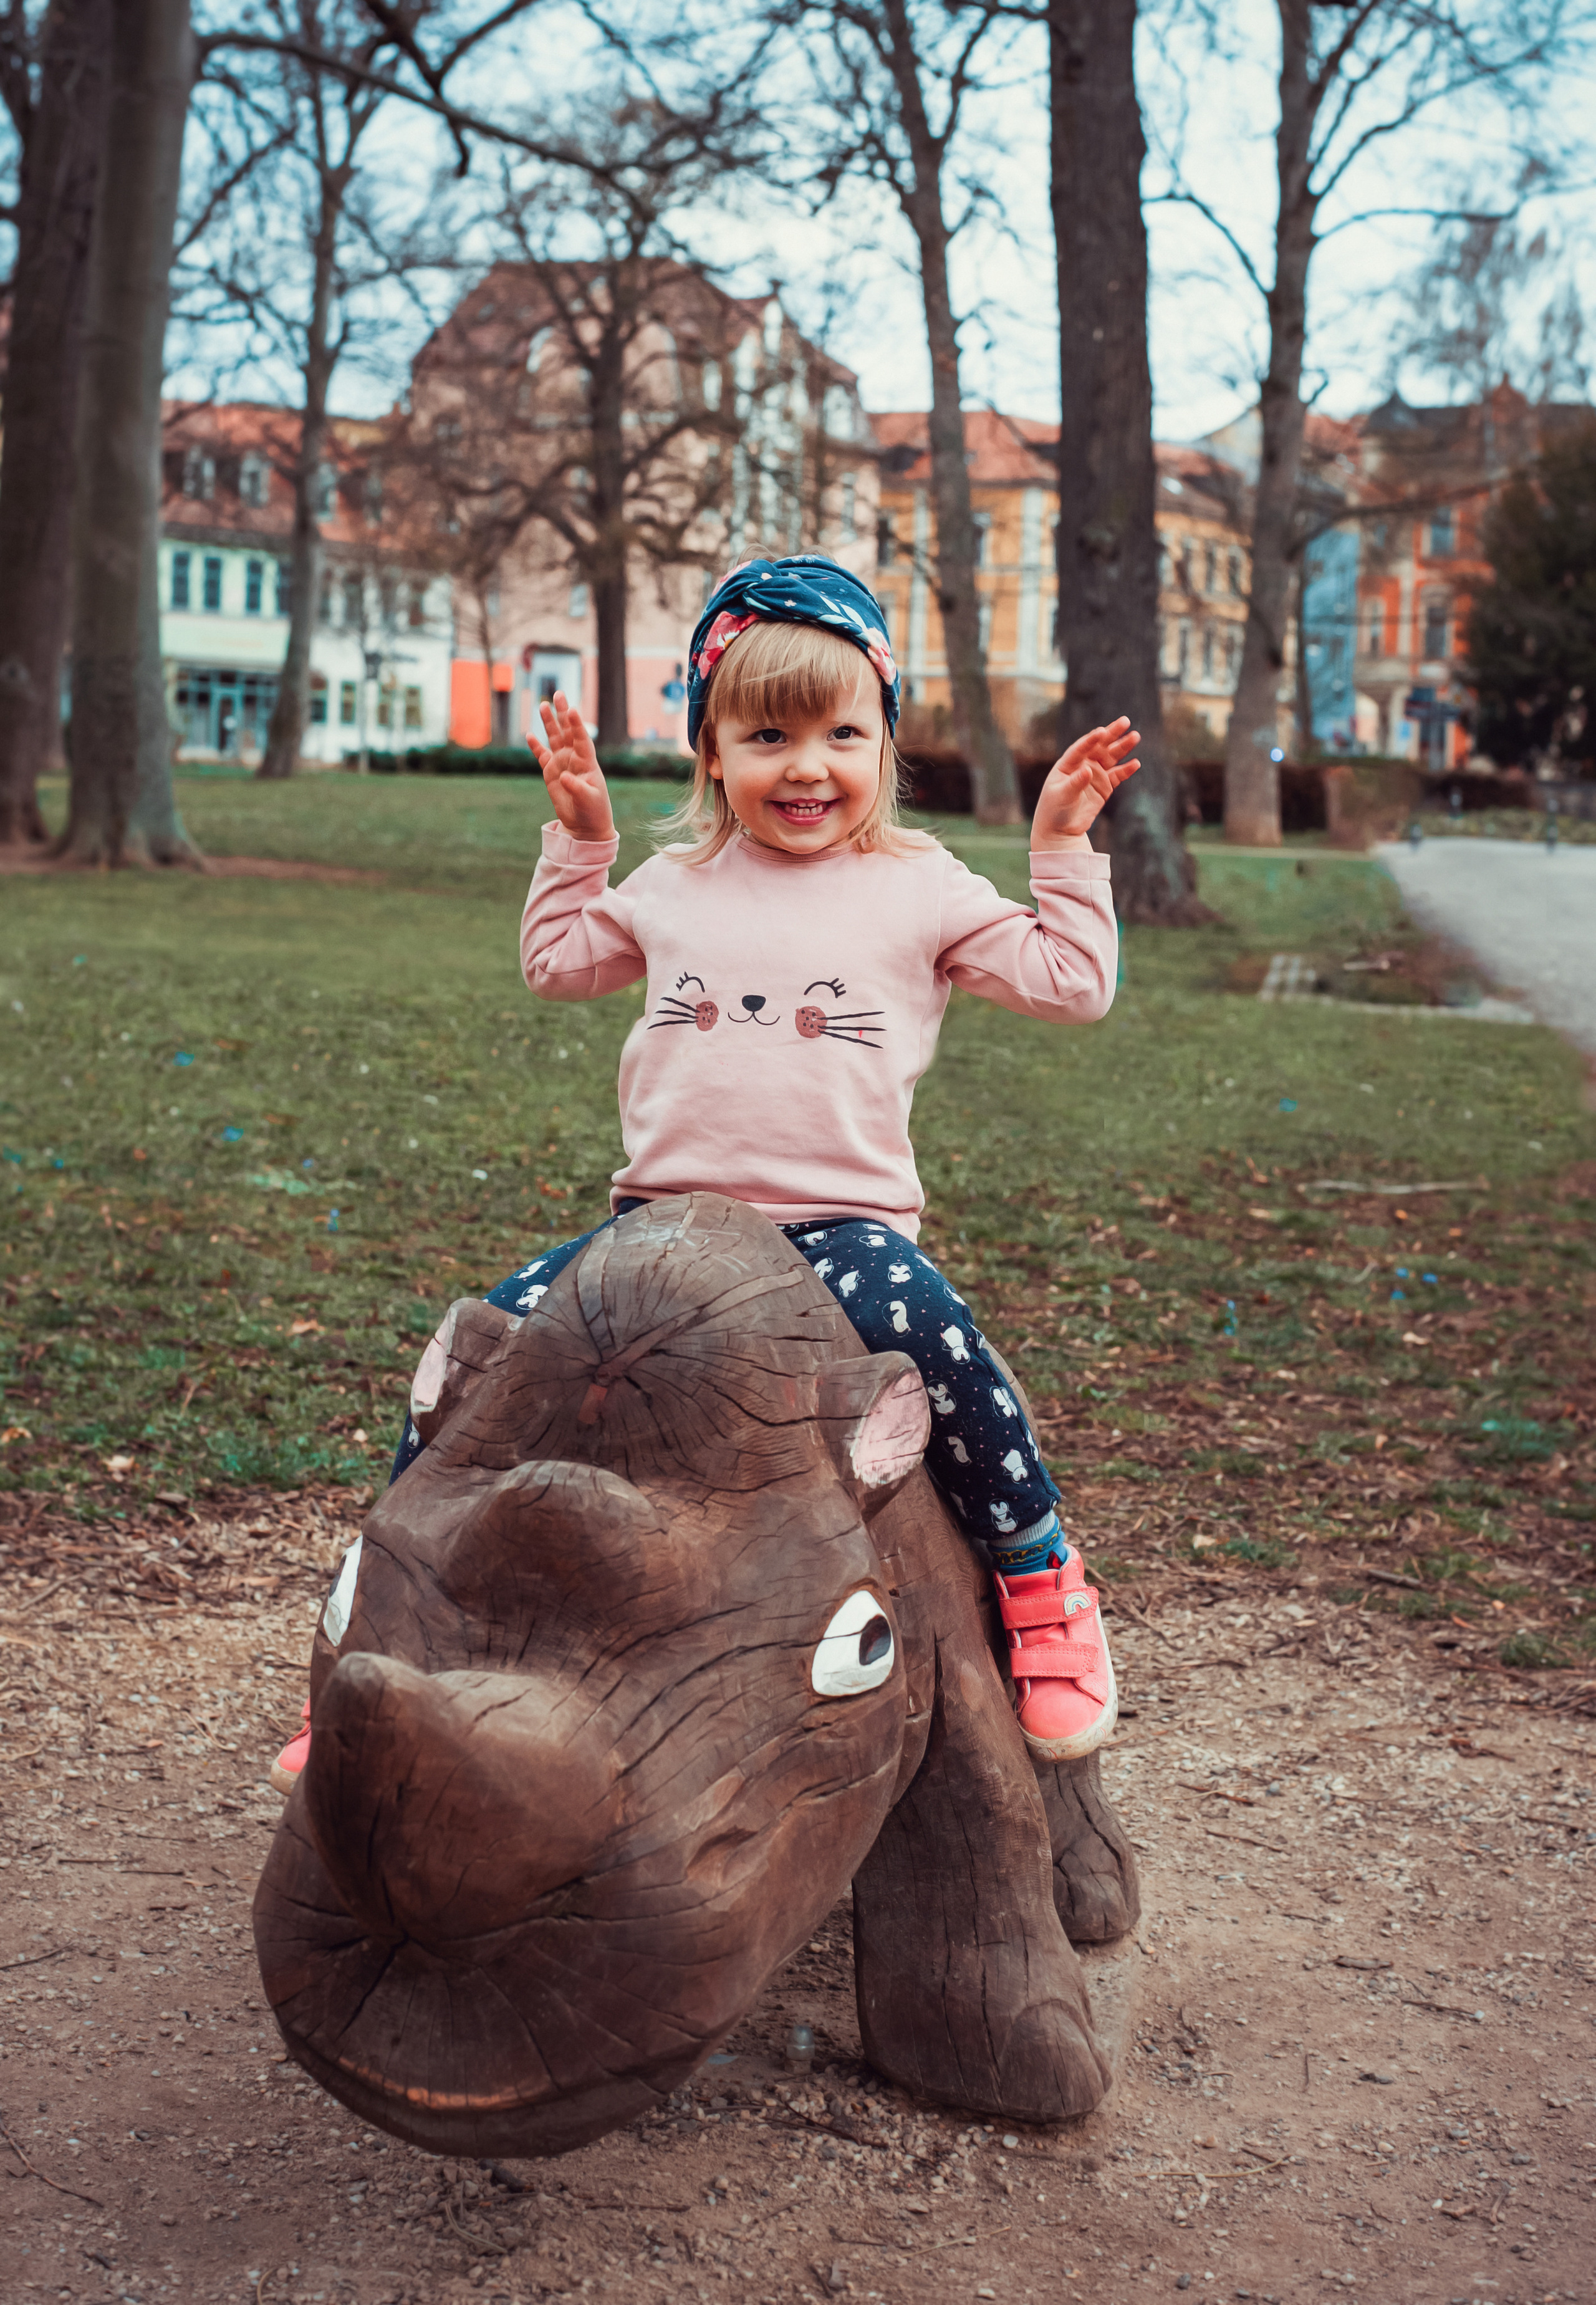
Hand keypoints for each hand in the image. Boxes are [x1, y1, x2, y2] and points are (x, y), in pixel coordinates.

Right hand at [527, 691, 614, 841]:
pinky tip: (529, 735)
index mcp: (587, 762)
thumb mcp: (588, 800)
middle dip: (562, 713)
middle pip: (567, 731)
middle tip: (558, 694)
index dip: (577, 725)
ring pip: (554, 739)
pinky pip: (542, 756)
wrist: (586, 825)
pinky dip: (536, 746)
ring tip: (543, 705)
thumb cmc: (593, 812)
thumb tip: (565, 777)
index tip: (573, 710)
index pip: (582, 739)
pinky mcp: (551, 773)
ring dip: (549, 723)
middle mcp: (574, 759)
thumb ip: (577, 788)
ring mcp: (562, 764)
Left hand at [1031, 717, 1140, 850]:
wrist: (1061, 829)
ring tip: (1135, 736)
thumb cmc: (1054, 810)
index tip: (1101, 732)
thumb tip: (1087, 770)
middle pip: (1099, 746)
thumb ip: (1075, 783)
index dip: (1090, 740)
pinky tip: (1136, 763)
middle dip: (1112, 734)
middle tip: (1125, 721)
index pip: (1080, 748)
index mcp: (1067, 764)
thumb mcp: (1062, 796)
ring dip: (1123, 747)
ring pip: (1111, 757)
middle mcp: (1083, 765)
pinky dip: (1127, 770)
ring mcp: (1095, 775)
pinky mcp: (1105, 786)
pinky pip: (1118, 775)